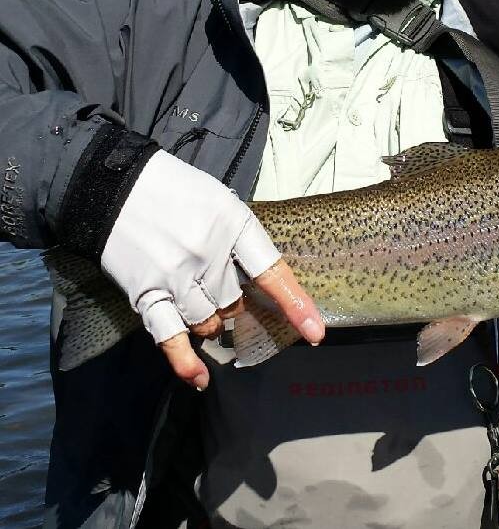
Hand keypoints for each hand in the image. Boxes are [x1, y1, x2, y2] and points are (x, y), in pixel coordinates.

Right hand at [101, 150, 324, 389]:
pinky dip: (185, 361)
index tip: (316, 332)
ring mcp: (177, 276)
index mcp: (234, 225)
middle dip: (235, 303)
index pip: (272, 272)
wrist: (116, 187)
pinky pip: (171, 336)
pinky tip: (200, 378)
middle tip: (221, 285)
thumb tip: (253, 279)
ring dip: (212, 320)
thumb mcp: (220, 203)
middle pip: (236, 302)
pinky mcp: (147, 293)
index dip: (295, 304)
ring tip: (200, 298)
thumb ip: (239, 240)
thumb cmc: (176, 191)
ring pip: (209, 321)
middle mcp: (209, 255)